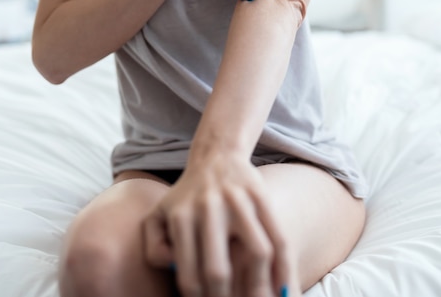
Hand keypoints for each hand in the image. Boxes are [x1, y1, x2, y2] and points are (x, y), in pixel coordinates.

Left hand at [143, 153, 293, 296]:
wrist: (216, 156)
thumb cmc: (185, 197)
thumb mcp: (157, 216)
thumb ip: (154, 247)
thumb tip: (174, 268)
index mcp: (180, 218)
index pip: (189, 275)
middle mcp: (208, 208)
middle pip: (219, 270)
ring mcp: (238, 201)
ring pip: (257, 253)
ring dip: (261, 287)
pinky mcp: (261, 195)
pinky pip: (279, 235)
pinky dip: (286, 266)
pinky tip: (285, 288)